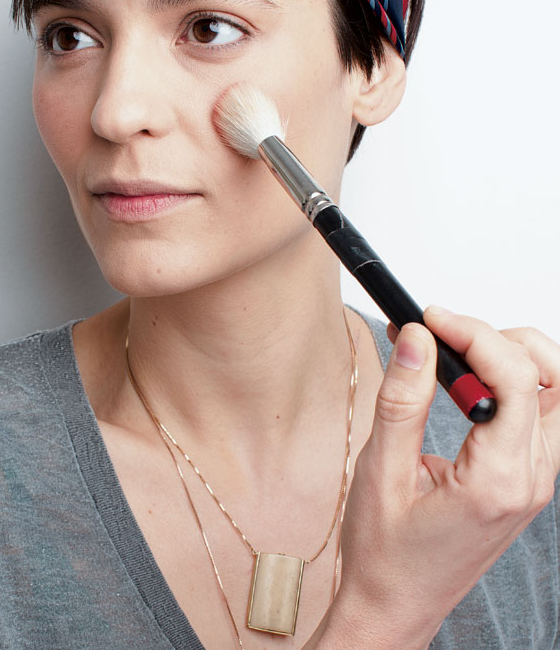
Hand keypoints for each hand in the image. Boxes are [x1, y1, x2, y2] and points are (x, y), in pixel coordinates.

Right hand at [327, 309, 559, 648]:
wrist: (396, 604)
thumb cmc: (386, 551)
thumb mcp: (382, 470)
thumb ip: (404, 398)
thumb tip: (417, 337)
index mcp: (500, 480)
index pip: (517, 378)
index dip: (473, 333)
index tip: (428, 320)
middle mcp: (532, 478)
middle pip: (555, 378)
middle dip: (503, 339)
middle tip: (447, 335)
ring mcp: (535, 480)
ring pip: (554, 392)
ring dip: (512, 358)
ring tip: (456, 355)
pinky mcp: (525, 478)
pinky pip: (537, 413)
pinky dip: (508, 382)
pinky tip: (464, 382)